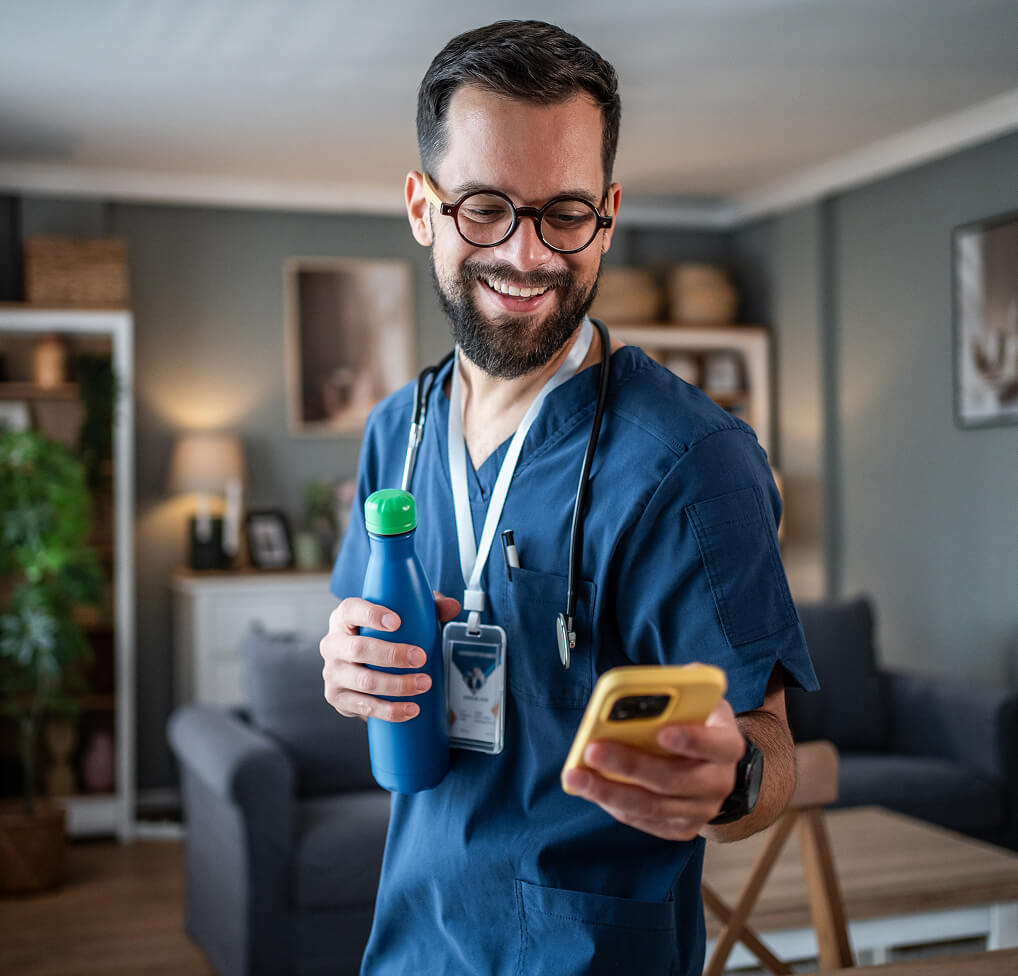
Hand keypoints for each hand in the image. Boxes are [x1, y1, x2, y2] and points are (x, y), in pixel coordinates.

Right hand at [321, 591, 460, 721]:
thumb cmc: (383, 636)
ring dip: (397, 685)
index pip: (350, 610)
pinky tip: (410, 708)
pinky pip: (363, 706)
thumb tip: (452, 607)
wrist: (362, 665)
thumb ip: (428, 608)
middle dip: (392, 655)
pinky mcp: (337, 697)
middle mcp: (332, 644)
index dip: (372, 615)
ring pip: (363, 681)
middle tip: (420, 658)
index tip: (397, 622)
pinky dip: (389, 710)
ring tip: (423, 684)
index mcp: (344, 618)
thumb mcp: (402, 618)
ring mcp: (332, 673)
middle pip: (358, 649)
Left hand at [561, 699, 744, 840]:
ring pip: (653, 806)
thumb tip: (647, 684)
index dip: (693, 740)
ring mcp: (700, 810)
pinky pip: (644, 821)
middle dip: (630, 765)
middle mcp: (719, 783)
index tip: (662, 732)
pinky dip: (615, 805)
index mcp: (727, 745)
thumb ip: (679, 688)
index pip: (717, 745)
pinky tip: (591, 790)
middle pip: (674, 780)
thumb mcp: (696, 698)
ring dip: (610, 791)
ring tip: (576, 776)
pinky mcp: (680, 828)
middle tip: (593, 750)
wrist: (710, 762)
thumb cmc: (695, 721)